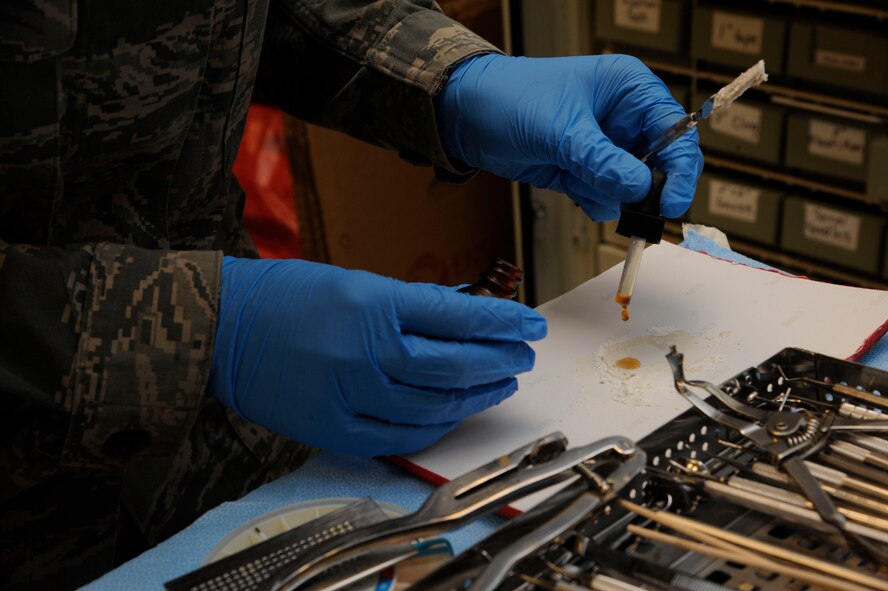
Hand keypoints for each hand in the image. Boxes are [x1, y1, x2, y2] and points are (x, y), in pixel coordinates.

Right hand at [210, 257, 546, 455]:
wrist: (223, 330)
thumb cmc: (288, 297)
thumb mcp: (356, 282)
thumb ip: (411, 304)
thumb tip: (464, 316)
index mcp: (374, 304)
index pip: (459, 317)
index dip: (503, 322)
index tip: (531, 324)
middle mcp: (367, 351)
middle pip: (454, 365)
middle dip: (499, 360)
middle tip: (523, 355)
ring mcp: (351, 395)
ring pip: (434, 406)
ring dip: (475, 396)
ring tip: (499, 384)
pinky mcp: (335, 429)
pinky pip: (400, 437)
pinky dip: (434, 427)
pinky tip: (455, 413)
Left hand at [437, 53, 702, 220]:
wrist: (467, 116)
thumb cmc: (511, 98)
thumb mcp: (561, 130)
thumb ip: (602, 161)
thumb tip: (640, 187)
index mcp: (629, 90)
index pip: (675, 131)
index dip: (679, 169)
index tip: (670, 202)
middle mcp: (623, 118)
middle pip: (660, 164)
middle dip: (644, 190)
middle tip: (633, 211)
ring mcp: (604, 147)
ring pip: (631, 187)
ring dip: (611, 195)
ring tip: (579, 182)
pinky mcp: (584, 170)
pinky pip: (605, 197)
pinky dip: (594, 202)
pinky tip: (572, 190)